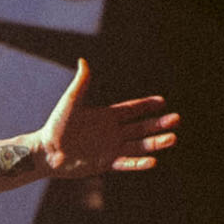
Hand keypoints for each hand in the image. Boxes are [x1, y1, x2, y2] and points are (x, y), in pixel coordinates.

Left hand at [35, 59, 177, 178]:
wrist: (46, 151)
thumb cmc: (56, 126)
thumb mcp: (71, 102)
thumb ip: (81, 83)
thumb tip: (83, 60)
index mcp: (106, 116)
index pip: (132, 109)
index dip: (147, 105)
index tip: (163, 102)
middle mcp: (112, 132)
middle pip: (141, 127)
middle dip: (159, 124)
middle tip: (177, 119)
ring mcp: (110, 148)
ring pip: (139, 145)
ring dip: (155, 143)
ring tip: (173, 139)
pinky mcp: (105, 163)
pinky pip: (126, 162)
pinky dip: (139, 163)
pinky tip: (153, 161)